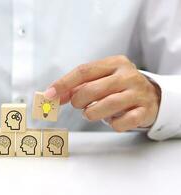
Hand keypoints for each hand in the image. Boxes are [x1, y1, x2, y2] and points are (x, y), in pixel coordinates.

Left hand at [44, 55, 160, 131]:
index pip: (83, 71)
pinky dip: (112, 124)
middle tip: (78, 105)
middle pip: (91, 89)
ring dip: (92, 113)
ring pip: (105, 106)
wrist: (152, 96)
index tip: (49, 95)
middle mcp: (127, 75)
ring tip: (91, 113)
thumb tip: (53, 95)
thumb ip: (78, 86)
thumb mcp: (100, 80)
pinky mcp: (144, 111)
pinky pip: (121, 123)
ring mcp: (138, 93)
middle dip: (78, 101)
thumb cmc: (118, 87)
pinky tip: (113, 119)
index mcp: (114, 63)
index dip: (63, 83)